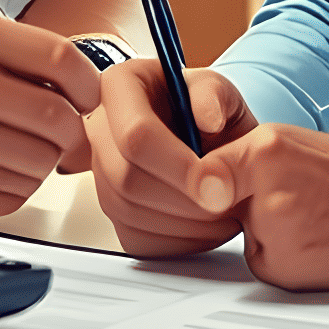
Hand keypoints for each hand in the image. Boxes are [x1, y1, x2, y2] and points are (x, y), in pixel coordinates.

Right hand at [0, 6, 101, 215]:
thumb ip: (21, 52)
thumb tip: (87, 88)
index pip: (63, 60)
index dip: (88, 86)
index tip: (86, 99)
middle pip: (58, 119)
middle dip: (70, 134)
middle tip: (60, 136)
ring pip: (40, 163)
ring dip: (41, 163)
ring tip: (12, 148)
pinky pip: (11, 195)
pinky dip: (13, 186)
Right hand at [87, 59, 257, 255]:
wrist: (211, 138)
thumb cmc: (210, 110)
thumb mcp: (219, 88)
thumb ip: (213, 94)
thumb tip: (206, 119)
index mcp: (120, 87)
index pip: (136, 134)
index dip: (178, 166)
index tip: (219, 187)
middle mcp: (100, 129)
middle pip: (126, 178)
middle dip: (184, 200)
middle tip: (227, 203)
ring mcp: (101, 172)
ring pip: (129, 212)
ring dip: (184, 224)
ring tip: (225, 213)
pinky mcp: (114, 209)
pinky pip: (135, 238)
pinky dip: (177, 241)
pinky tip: (207, 227)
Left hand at [193, 128, 328, 290]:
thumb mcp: (297, 143)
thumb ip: (248, 155)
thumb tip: (202, 172)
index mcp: (265, 147)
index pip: (205, 162)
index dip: (206, 176)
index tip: (207, 185)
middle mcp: (262, 187)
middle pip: (219, 199)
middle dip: (242, 201)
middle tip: (294, 197)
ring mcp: (271, 230)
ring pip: (242, 231)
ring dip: (263, 230)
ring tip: (310, 219)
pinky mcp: (280, 268)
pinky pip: (260, 260)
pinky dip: (279, 256)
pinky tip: (314, 244)